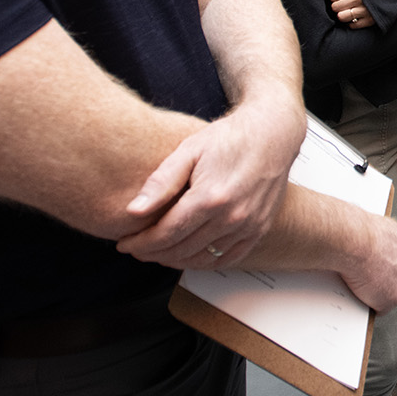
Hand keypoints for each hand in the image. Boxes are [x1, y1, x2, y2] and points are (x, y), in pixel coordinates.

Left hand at [117, 93, 304, 266]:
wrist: (272, 133)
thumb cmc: (230, 138)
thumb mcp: (189, 150)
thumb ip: (161, 182)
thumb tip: (133, 211)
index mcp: (210, 197)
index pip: (166, 234)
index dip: (140, 243)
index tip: (124, 243)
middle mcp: (232, 217)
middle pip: (181, 250)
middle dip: (152, 253)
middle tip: (136, 248)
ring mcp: (248, 226)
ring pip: (202, 259)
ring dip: (175, 260)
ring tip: (157, 252)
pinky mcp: (259, 230)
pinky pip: (227, 259)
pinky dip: (203, 262)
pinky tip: (188, 255)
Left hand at [329, 0, 374, 28]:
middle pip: (335, 7)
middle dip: (337, 7)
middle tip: (342, 7)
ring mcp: (363, 10)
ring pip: (342, 17)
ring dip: (343, 15)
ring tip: (347, 13)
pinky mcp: (369, 20)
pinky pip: (352, 25)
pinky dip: (352, 23)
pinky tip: (355, 18)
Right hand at [340, 212, 396, 312]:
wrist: (356, 243)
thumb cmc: (365, 232)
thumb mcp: (386, 228)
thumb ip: (392, 241)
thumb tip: (384, 242)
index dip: (396, 266)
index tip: (388, 267)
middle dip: (389, 280)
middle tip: (372, 275)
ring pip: (391, 294)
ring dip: (379, 292)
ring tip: (363, 281)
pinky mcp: (391, 301)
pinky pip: (379, 308)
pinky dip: (369, 303)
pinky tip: (360, 293)